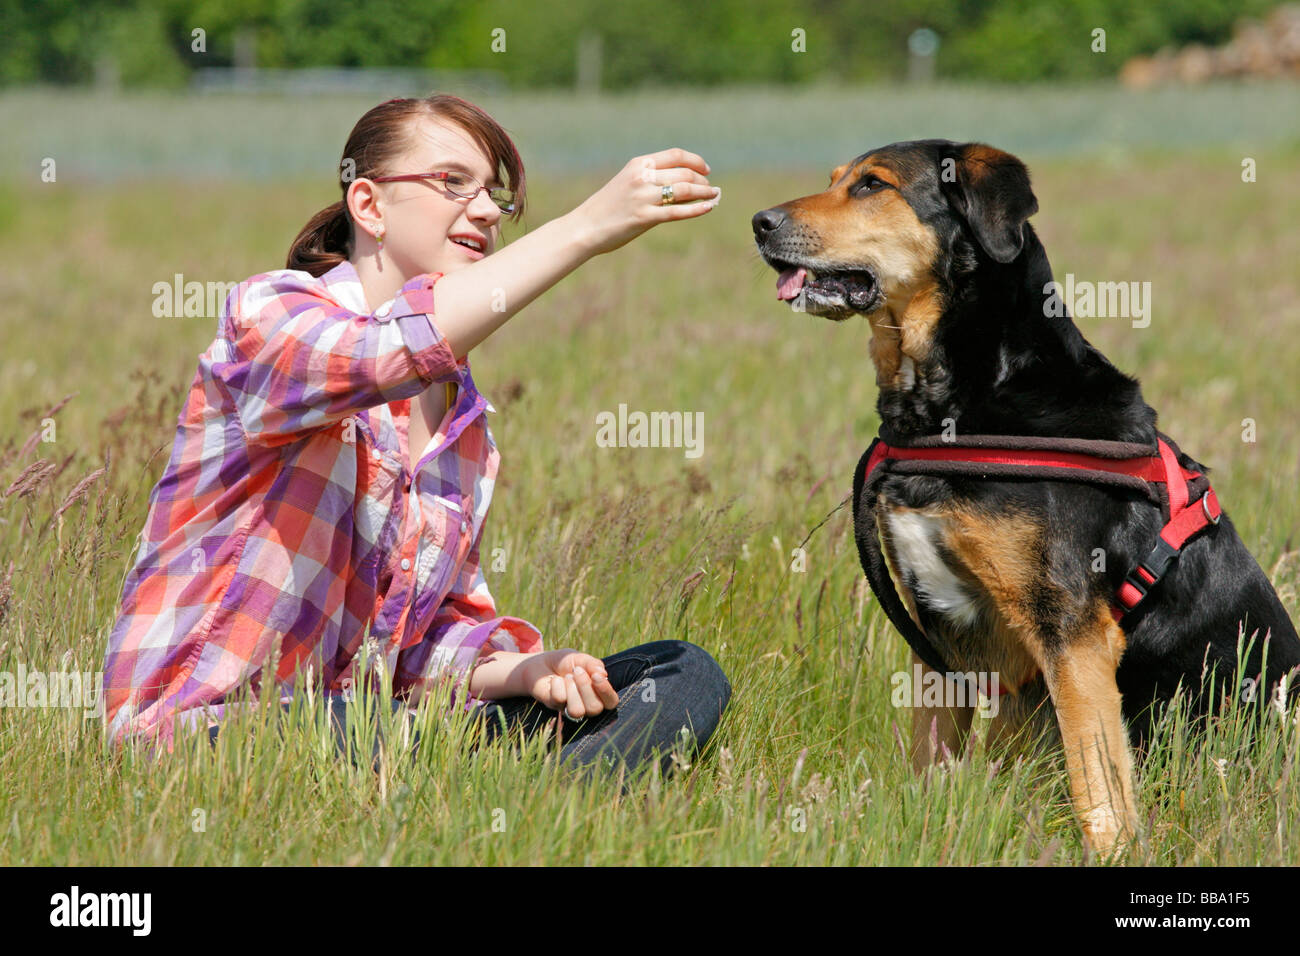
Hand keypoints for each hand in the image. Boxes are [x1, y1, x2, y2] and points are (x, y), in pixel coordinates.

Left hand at [519, 649, 620, 719]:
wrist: (540, 663)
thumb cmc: (565, 662)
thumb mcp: (580, 658)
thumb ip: (593, 664)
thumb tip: (604, 674)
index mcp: (598, 693)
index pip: (611, 701)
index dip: (606, 691)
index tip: (596, 676)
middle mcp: (586, 705)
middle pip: (595, 708)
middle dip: (586, 687)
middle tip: (576, 671)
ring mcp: (570, 708)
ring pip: (578, 711)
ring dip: (572, 689)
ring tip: (567, 677)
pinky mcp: (555, 707)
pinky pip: (560, 700)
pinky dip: (557, 685)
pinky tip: (555, 680)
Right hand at [570, 148, 718, 256]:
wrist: (585, 227)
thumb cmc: (607, 207)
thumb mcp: (627, 182)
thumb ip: (649, 178)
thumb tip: (680, 181)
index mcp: (638, 164)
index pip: (675, 155)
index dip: (695, 161)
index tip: (706, 170)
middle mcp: (642, 177)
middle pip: (683, 172)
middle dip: (702, 180)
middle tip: (710, 188)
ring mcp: (643, 197)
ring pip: (684, 189)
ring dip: (704, 192)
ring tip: (714, 196)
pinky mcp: (644, 218)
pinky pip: (677, 211)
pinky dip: (697, 209)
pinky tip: (709, 207)